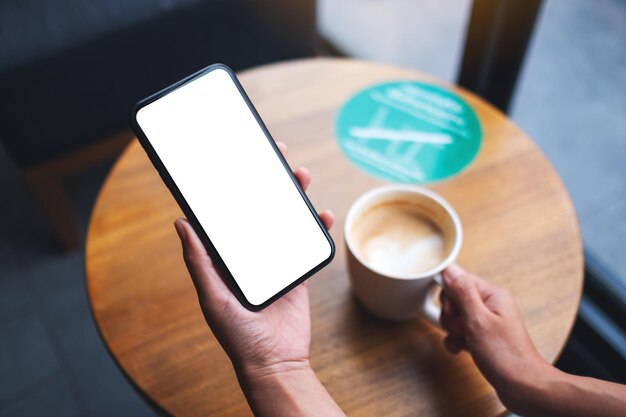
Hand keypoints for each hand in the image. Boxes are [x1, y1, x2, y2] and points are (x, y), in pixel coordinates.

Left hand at [174, 141, 333, 378]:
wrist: (275, 360)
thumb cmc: (237, 334)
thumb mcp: (213, 296)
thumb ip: (199, 261)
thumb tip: (181, 223)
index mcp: (226, 257)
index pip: (228, 215)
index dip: (233, 188)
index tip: (238, 162)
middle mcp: (249, 254)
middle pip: (259, 209)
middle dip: (268, 182)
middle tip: (275, 156)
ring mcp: (274, 260)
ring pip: (284, 219)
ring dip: (293, 196)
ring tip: (301, 176)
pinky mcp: (297, 270)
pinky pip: (308, 242)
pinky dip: (318, 227)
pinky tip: (324, 214)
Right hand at [439, 264, 553, 409]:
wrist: (523, 387)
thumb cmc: (507, 356)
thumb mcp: (478, 320)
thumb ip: (462, 292)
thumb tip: (449, 269)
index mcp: (492, 295)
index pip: (459, 280)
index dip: (449, 296)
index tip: (453, 311)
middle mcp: (490, 305)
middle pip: (454, 299)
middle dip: (450, 316)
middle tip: (462, 329)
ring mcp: (486, 321)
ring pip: (455, 317)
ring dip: (453, 331)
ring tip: (466, 341)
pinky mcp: (483, 336)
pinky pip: (460, 332)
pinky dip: (457, 341)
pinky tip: (463, 350)